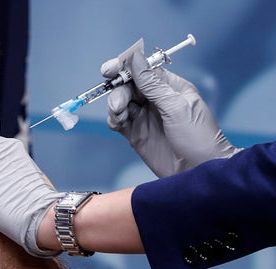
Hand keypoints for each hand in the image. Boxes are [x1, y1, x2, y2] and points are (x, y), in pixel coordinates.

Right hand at [102, 50, 240, 176]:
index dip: (124, 67)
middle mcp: (156, 100)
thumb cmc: (199, 138)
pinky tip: (117, 122)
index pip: (143, 70)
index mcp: (170, 87)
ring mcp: (145, 117)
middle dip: (119, 91)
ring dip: (115, 106)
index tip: (109, 69)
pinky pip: (118, 121)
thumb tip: (136, 58)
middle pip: (128, 86)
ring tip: (119, 116)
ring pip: (121, 102)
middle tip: (118, 104)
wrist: (199, 171)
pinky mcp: (136, 134)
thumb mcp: (176, 106)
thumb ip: (152, 84)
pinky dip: (114, 119)